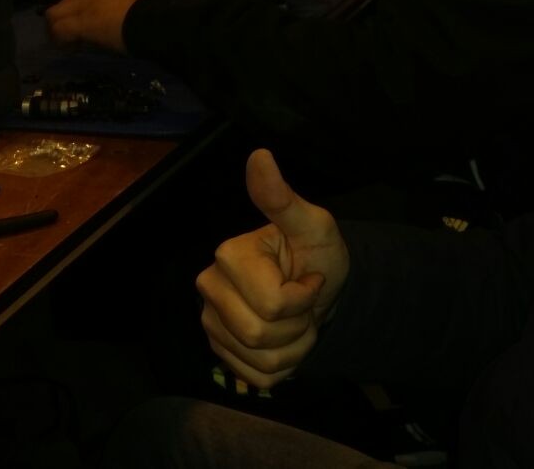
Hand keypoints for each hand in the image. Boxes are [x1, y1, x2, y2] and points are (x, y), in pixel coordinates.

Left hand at [44, 0, 160, 53]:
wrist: (162, 18)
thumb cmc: (163, 13)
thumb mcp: (146, 2)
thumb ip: (134, 6)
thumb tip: (131, 18)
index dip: (84, 6)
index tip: (89, 21)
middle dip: (67, 15)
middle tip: (75, 34)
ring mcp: (85, 3)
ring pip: (56, 13)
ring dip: (59, 28)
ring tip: (69, 43)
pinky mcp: (81, 22)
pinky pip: (59, 29)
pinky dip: (61, 40)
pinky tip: (70, 48)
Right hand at [196, 149, 350, 388]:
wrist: (324, 290)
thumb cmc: (317, 254)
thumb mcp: (314, 225)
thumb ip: (283, 198)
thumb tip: (260, 155)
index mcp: (228, 257)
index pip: (273, 304)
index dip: (304, 297)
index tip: (310, 278)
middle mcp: (209, 290)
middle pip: (261, 336)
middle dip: (299, 325)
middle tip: (305, 303)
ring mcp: (211, 325)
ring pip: (262, 361)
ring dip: (296, 346)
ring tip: (298, 320)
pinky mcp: (222, 355)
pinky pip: (259, 378)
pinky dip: (286, 366)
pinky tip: (287, 340)